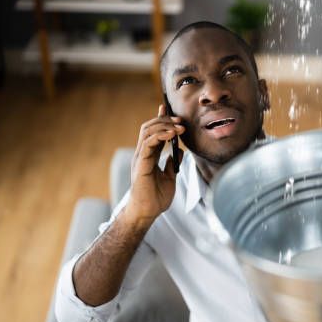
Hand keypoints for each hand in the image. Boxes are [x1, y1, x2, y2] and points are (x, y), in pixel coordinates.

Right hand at [127, 104, 184, 223]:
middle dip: (165, 120)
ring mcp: (140, 158)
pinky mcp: (141, 164)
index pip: (153, 132)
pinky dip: (159, 135)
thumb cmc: (156, 198)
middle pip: (149, 128)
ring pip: (147, 132)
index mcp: (149, 156)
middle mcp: (143, 154)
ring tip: (179, 127)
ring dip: (164, 126)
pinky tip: (171, 135)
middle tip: (181, 121)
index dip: (160, 119)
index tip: (167, 108)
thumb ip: (173, 164)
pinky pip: (148, 144)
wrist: (148, 213)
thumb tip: (180, 152)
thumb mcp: (170, 177)